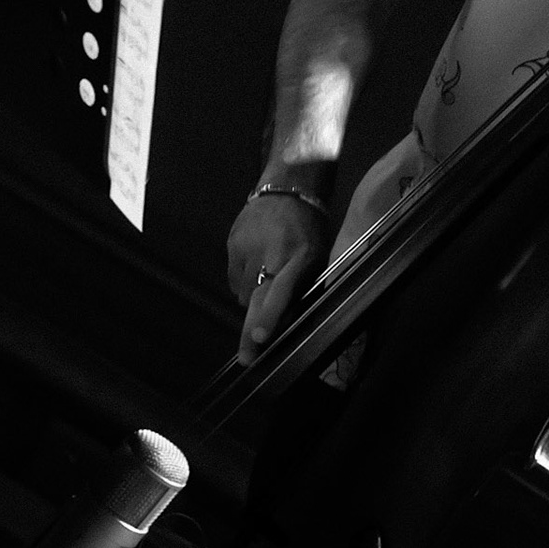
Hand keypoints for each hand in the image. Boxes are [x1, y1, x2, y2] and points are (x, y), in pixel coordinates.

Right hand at [226, 193, 329, 364]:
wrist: (287, 189)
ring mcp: (246, 248)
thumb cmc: (310, 227)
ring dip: (252, 297)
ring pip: (243, 292)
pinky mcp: (231, 245)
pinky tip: (256, 267)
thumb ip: (304, 286)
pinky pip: (234, 278)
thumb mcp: (318, 255)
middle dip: (251, 331)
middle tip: (247, 358)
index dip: (269, 314)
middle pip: (256, 298)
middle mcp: (269, 253)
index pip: (281, 289)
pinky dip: (244, 281)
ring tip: (266, 280)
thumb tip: (287, 322)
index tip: (260, 336)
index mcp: (297, 256)